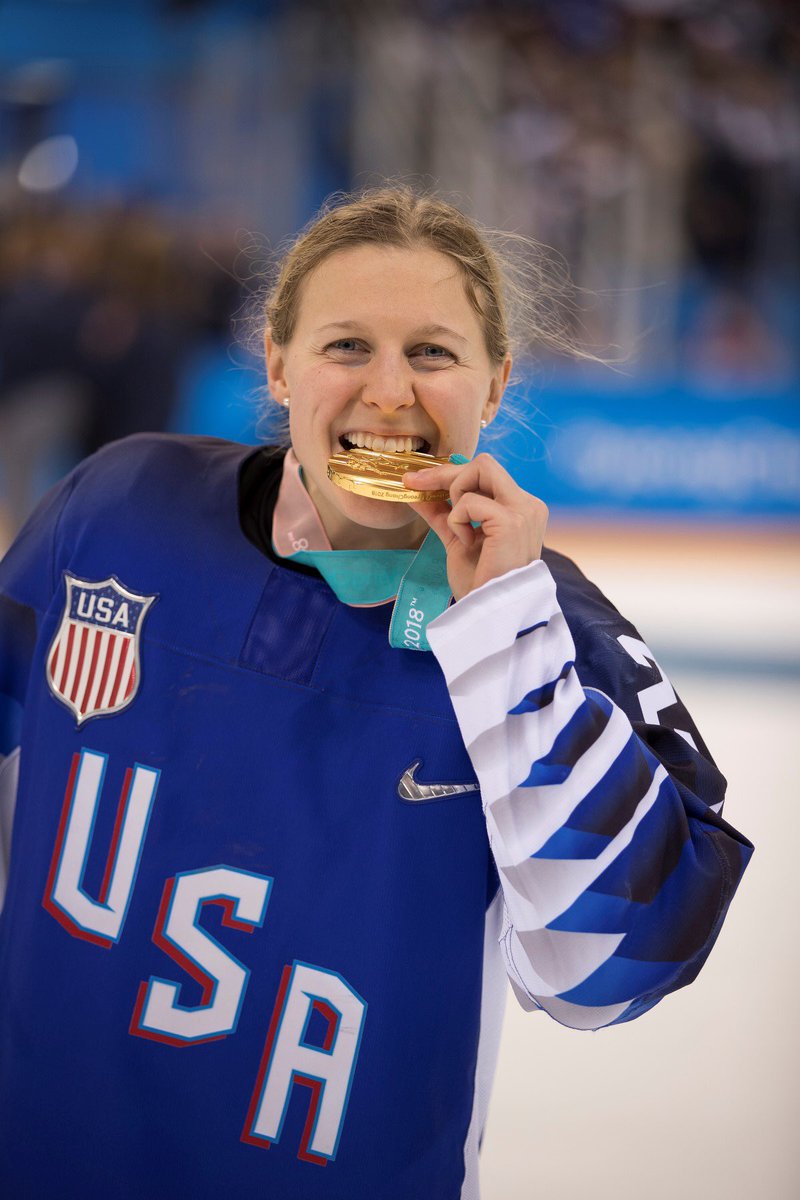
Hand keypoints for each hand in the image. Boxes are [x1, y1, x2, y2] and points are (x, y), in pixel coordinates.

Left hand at [404, 453, 547, 600]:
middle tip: (415, 485)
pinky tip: (468, 543)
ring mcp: (524, 511)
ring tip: (460, 530)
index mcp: (522, 509)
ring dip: (455, 496)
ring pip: (479, 470)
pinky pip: (469, 501)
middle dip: (445, 472)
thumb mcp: (458, 540)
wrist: (492, 616)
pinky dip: (458, 520)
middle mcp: (529, 505)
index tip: (418, 481)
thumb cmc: (480, 585)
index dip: (451, 474)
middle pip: (484, 464)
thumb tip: (416, 492)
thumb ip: (443, 514)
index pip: (487, 474)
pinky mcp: (512, 521)